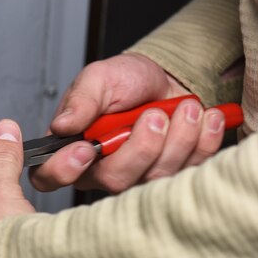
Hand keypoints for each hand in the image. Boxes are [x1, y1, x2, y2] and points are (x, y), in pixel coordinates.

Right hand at [30, 53, 226, 192]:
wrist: (165, 79)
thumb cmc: (126, 81)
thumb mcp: (99, 78)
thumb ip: (81, 100)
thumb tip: (62, 125)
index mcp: (73, 148)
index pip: (50, 177)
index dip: (64, 170)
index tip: (87, 148)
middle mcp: (102, 170)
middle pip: (115, 180)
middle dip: (142, 147)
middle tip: (155, 115)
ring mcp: (139, 178)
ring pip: (157, 178)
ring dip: (179, 138)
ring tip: (187, 107)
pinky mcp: (173, 177)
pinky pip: (191, 170)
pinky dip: (204, 140)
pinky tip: (206, 118)